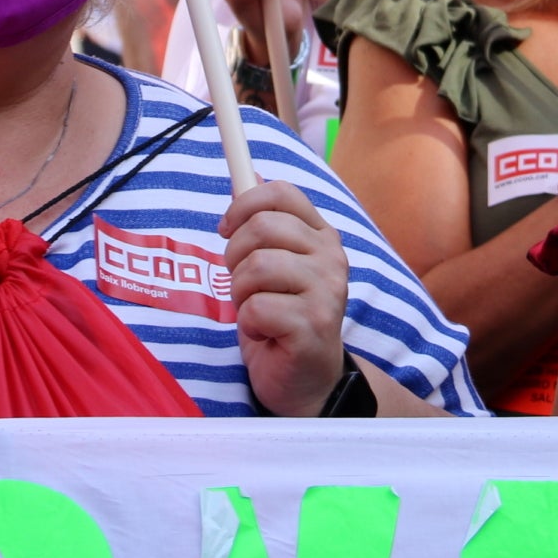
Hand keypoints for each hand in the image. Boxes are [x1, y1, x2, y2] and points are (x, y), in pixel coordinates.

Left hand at [223, 180, 349, 414]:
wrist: (306, 381)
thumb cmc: (283, 319)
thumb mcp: (273, 266)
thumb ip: (263, 224)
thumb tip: (243, 176)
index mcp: (322, 236)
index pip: (281, 193)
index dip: (243, 204)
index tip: (226, 228)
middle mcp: (331, 257)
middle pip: (263, 226)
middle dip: (235, 255)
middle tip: (242, 283)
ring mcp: (327, 290)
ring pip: (256, 267)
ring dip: (241, 293)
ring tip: (255, 310)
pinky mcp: (314, 324)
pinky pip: (256, 307)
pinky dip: (248, 323)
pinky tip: (264, 333)